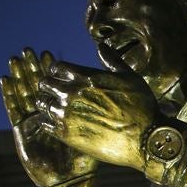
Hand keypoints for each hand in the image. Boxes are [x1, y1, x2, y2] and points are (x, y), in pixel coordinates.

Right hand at [1, 48, 97, 186]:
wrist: (73, 180)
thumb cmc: (87, 156)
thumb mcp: (96, 126)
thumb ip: (98, 107)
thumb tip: (109, 87)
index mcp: (63, 112)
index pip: (55, 85)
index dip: (51, 70)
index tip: (49, 54)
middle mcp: (46, 115)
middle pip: (37, 86)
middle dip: (32, 68)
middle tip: (28, 50)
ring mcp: (32, 122)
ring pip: (23, 94)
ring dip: (18, 76)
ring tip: (15, 59)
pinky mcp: (22, 132)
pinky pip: (14, 110)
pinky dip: (8, 95)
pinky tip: (5, 80)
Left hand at [34, 47, 158, 170]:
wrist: (145, 140)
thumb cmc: (142, 107)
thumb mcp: (131, 77)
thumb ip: (112, 61)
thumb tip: (101, 46)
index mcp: (85, 77)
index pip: (56, 67)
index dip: (58, 71)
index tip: (63, 78)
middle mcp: (72, 94)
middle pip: (44, 84)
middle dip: (49, 86)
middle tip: (56, 92)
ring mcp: (67, 115)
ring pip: (42, 104)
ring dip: (47, 104)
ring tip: (57, 108)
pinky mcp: (66, 135)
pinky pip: (45, 124)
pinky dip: (48, 122)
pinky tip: (58, 123)